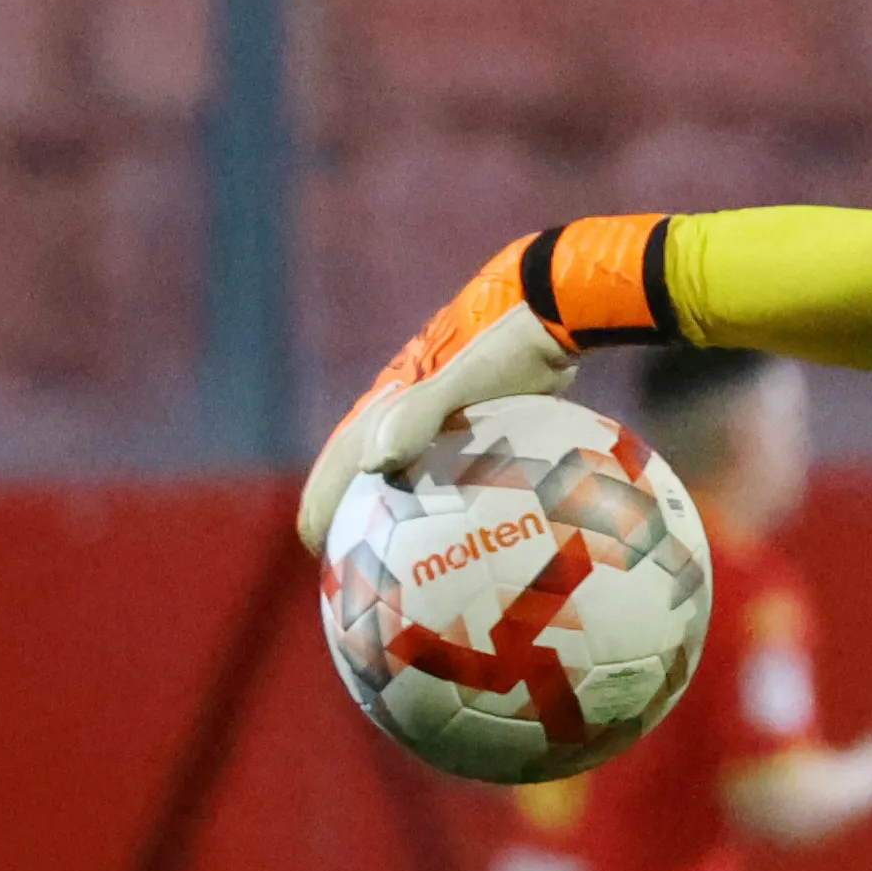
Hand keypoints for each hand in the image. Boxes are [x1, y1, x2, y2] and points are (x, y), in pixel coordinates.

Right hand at [293, 217, 672, 554]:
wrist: (554, 312)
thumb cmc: (507, 352)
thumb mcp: (462, 381)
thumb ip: (419, 414)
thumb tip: (373, 465)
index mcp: (392, 404)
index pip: (342, 459)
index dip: (323, 501)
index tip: (317, 543)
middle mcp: (411, 409)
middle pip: (369, 468)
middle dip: (355, 511)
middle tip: (355, 559)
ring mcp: (450, 414)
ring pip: (416, 470)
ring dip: (405, 508)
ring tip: (413, 556)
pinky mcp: (486, 417)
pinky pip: (464, 469)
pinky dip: (460, 498)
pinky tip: (489, 532)